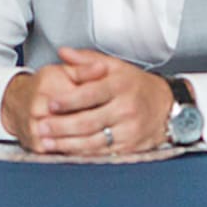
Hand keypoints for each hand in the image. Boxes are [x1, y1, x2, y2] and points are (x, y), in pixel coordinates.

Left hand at [0, 48, 172, 155]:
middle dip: (61, 126)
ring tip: (47, 142)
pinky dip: (82, 154)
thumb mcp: (115, 66)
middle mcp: (126, 109)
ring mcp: (129, 130)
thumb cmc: (136, 85)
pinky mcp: (129, 148)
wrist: (166, 107)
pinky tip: (66, 152)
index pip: (90, 94)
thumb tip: (63, 52)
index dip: (68, 100)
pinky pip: (102, 153)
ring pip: (93, 141)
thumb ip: (87, 59)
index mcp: (120, 86)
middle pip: (89, 121)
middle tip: (40, 127)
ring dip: (67, 144)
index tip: (49, 104)